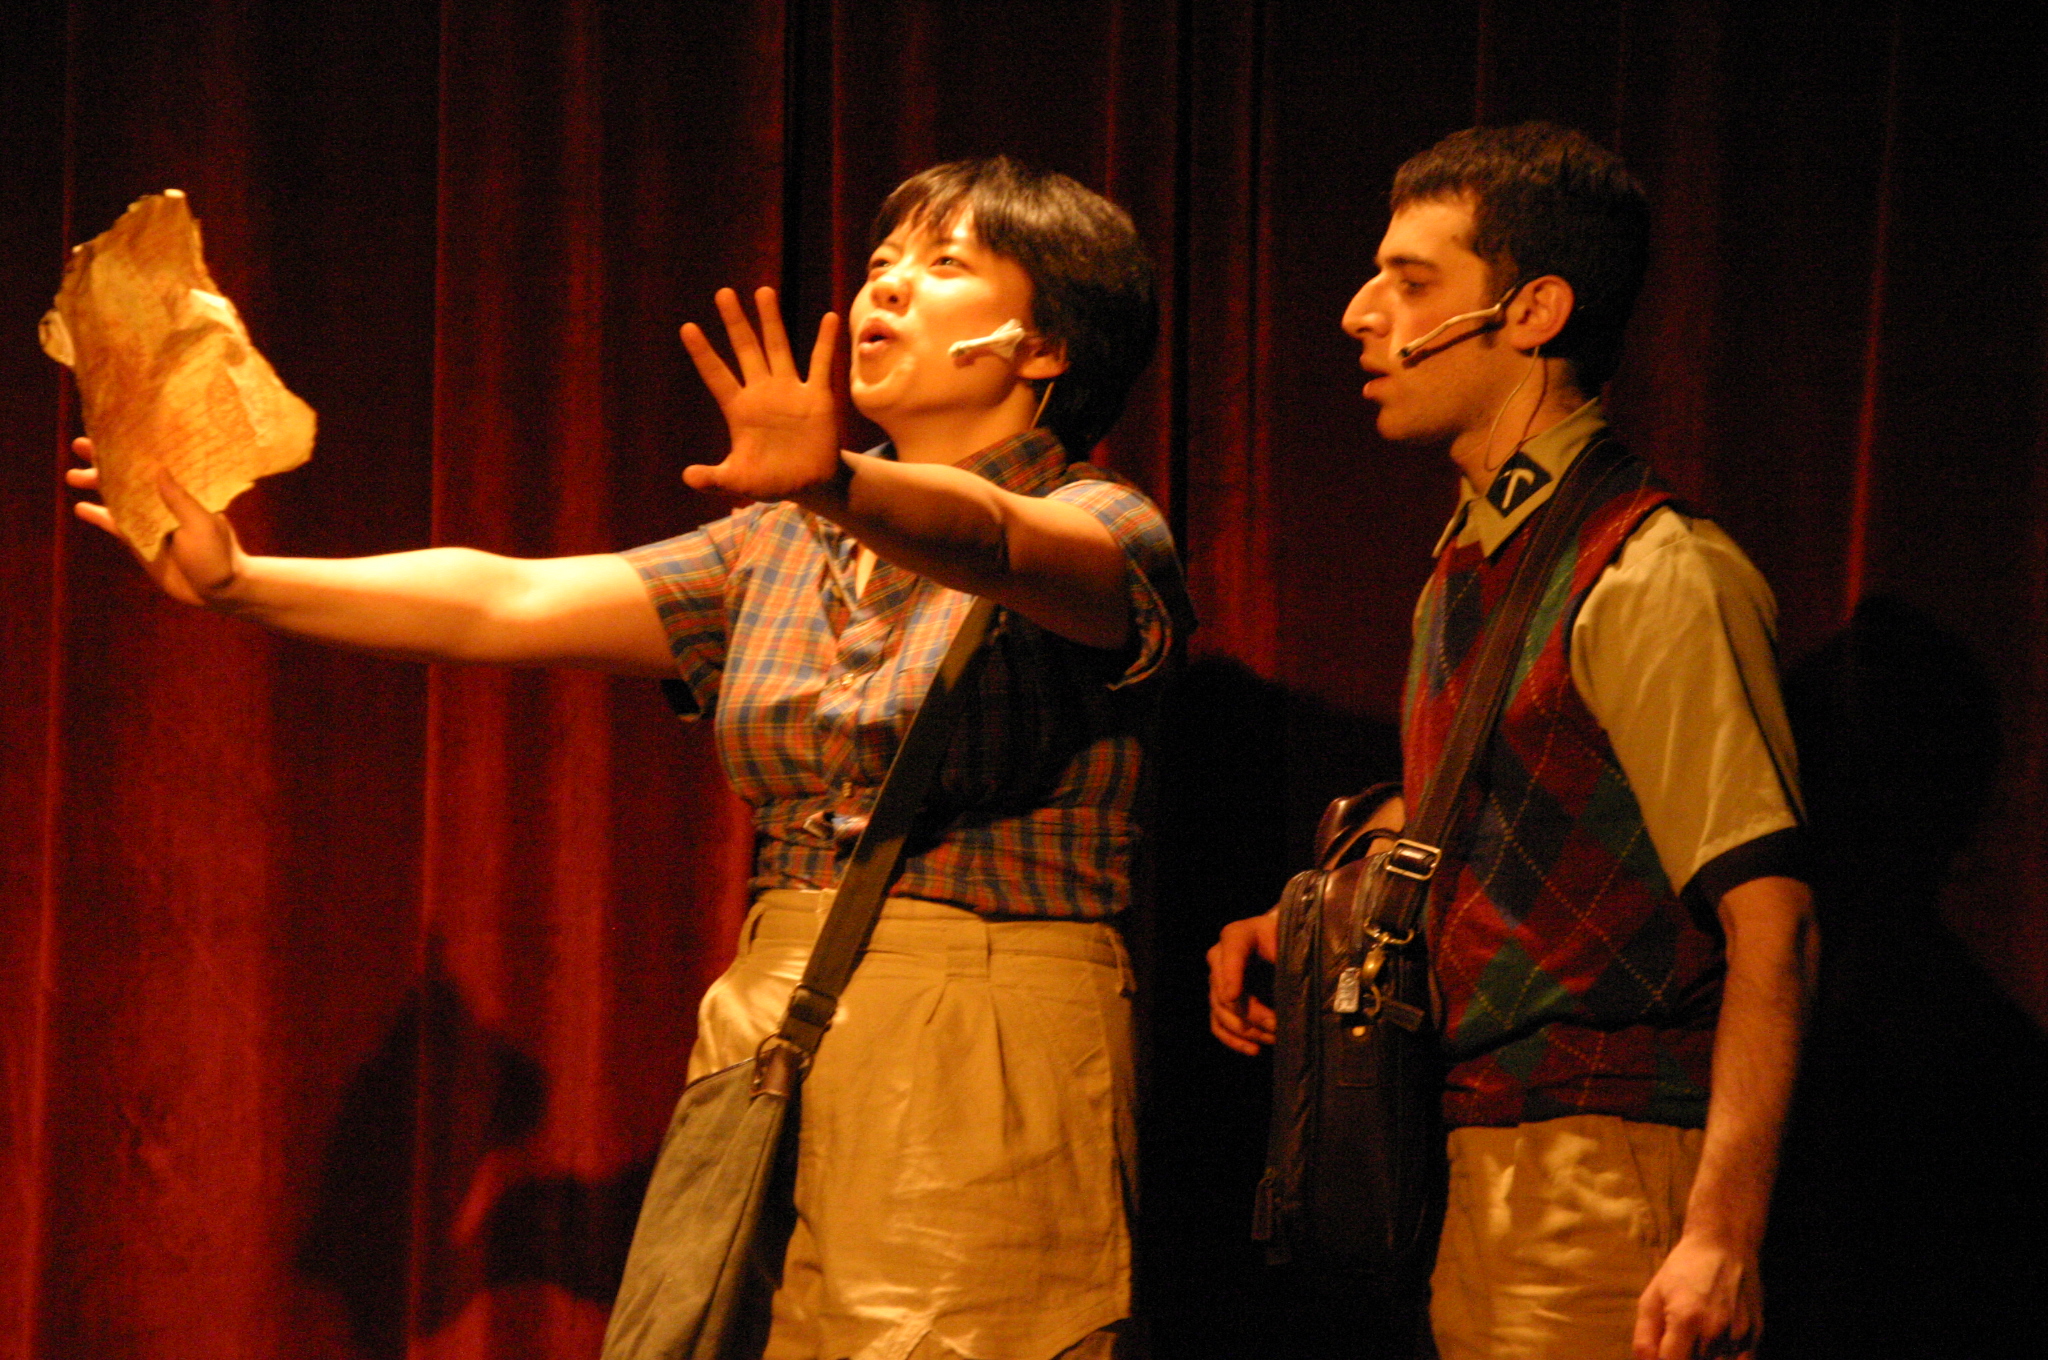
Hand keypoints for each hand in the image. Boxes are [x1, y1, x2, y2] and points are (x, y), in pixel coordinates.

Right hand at [66, 437, 244, 607]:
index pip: (156, 462)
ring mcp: (149, 521)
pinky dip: (99, 517)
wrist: (216, 591)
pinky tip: (81, 508)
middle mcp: (163, 501)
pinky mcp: (139, 542)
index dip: (135, 448)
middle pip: (131, 476)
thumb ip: (179, 500)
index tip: (113, 431)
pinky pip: (116, 526)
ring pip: (118, 497)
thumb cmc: (218, 554)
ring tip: (72, 476)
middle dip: (106, 461)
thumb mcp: (201, 524)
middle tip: (80, 446)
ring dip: (97, 485)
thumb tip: (158, 468)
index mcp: (184, 491)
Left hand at [678, 286, 842, 500]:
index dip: (703, 353)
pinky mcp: (817, 396)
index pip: (717, 375)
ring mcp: (790, 390)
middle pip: (746, 350)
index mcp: (739, 409)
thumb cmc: (770, 480)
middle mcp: (762, 392)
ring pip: (778, 347)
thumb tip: (688, 477)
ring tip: (762, 291)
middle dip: (735, 323)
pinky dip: (825, 342)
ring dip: (771, 320)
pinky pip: (821, 364)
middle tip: (723, 294)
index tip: (687, 327)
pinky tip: (829, 318)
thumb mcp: (739, 480)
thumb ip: (715, 477)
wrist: (808, 484)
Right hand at [1207, 909, 1278, 1053]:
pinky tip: (1254, 1050)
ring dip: (1247, 1030)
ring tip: (1273, 1038)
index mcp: (1237, 935)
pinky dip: (1234, 1040)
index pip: (1231, 952)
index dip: (1231, 975)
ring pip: (1221, 1011)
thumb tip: (1297, 985)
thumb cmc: (1286, 939)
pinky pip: (1217, 1024)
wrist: (1276, 942)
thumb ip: (1291, 955)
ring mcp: (1216, 980)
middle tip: (1277, 1026)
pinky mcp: (1218, 1001)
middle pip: (1225, 990)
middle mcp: (1219, 956)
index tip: (1234, 996)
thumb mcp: (1290, 941)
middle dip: (1251, 1013)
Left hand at [1633, 1233, 1761, 1358]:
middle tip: (1678, 1345)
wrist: (1725, 1246)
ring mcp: (1739, 1336)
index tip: (1662, 1354)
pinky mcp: (1756, 1336)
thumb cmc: (1682, 1270)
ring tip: (1696, 1344)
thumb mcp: (1652, 1297)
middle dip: (1683, 1358)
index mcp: (1685, 1320)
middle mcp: (1715, 1332)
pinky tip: (1715, 1350)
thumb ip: (1645, 1337)